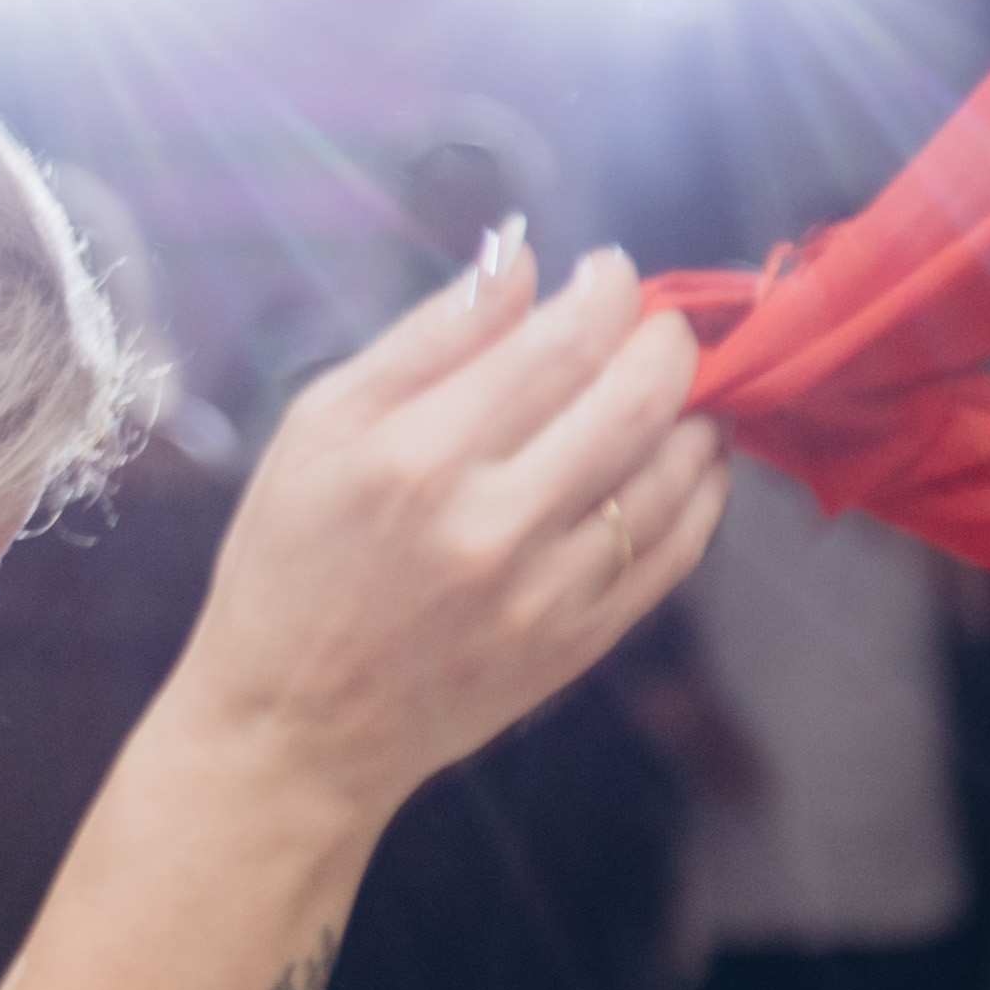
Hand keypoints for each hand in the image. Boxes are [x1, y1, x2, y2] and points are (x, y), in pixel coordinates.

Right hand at [184, 235, 729, 821]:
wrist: (292, 728)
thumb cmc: (289, 567)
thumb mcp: (316, 432)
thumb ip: (424, 341)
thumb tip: (519, 261)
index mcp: (418, 455)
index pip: (561, 341)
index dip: (607, 288)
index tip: (606, 274)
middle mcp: (490, 522)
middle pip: (638, 398)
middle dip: (666, 339)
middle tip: (654, 325)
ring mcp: (543, 591)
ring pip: (671, 472)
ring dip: (693, 411)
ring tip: (673, 390)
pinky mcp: (575, 644)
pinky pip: (675, 551)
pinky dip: (700, 491)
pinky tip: (685, 462)